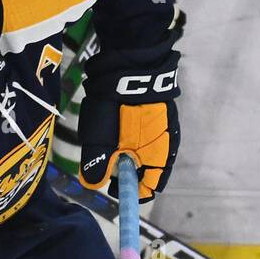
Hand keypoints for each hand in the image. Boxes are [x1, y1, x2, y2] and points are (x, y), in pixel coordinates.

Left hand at [78, 42, 180, 198]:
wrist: (130, 65)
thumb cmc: (116, 106)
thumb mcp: (100, 139)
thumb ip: (98, 165)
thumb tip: (93, 185)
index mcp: (157, 156)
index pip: (148, 188)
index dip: (130, 192)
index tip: (111, 189)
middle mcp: (167, 145)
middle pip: (147, 171)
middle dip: (127, 172)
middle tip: (106, 163)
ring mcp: (166, 127)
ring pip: (147, 153)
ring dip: (129, 154)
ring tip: (111, 143)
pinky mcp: (161, 113)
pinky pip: (148, 135)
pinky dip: (133, 139)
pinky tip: (119, 129)